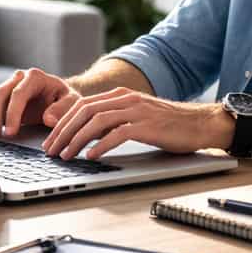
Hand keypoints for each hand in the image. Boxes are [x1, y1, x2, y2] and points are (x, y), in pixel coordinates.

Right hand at [0, 68, 78, 138]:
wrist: (59, 96)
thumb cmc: (65, 99)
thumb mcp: (72, 102)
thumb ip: (62, 109)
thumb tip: (49, 119)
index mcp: (35, 77)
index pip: (19, 94)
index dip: (12, 113)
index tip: (11, 132)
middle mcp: (19, 78)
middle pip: (0, 93)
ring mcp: (8, 85)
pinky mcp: (1, 94)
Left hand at [41, 88, 232, 159]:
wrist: (200, 124)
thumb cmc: (169, 126)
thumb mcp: (136, 119)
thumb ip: (113, 123)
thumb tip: (86, 137)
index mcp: (120, 96)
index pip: (81, 105)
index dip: (62, 123)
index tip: (51, 140)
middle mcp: (126, 99)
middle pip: (84, 111)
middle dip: (63, 131)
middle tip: (51, 150)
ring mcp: (137, 110)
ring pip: (96, 121)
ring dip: (76, 139)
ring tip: (66, 155)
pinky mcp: (147, 125)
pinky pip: (118, 133)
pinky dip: (101, 145)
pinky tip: (91, 156)